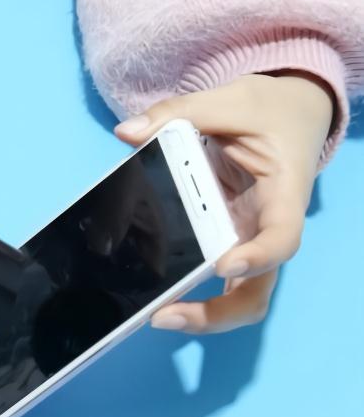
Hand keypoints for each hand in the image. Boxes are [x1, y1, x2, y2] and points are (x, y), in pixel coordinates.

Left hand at [114, 72, 334, 333]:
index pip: (282, 237)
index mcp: (282, 194)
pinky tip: (149, 292)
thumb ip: (180, 113)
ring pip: (237, 296)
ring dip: (201, 315)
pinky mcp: (226, 242)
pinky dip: (186, 291)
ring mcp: (247, 241)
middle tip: (164, 315)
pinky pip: (210, 277)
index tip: (224, 265)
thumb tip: (127, 131)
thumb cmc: (268, 111)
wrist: (288, 115)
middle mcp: (266, 228)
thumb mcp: (230, 100)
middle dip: (217, 313)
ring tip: (151, 316)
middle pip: (257, 290)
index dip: (258, 257)